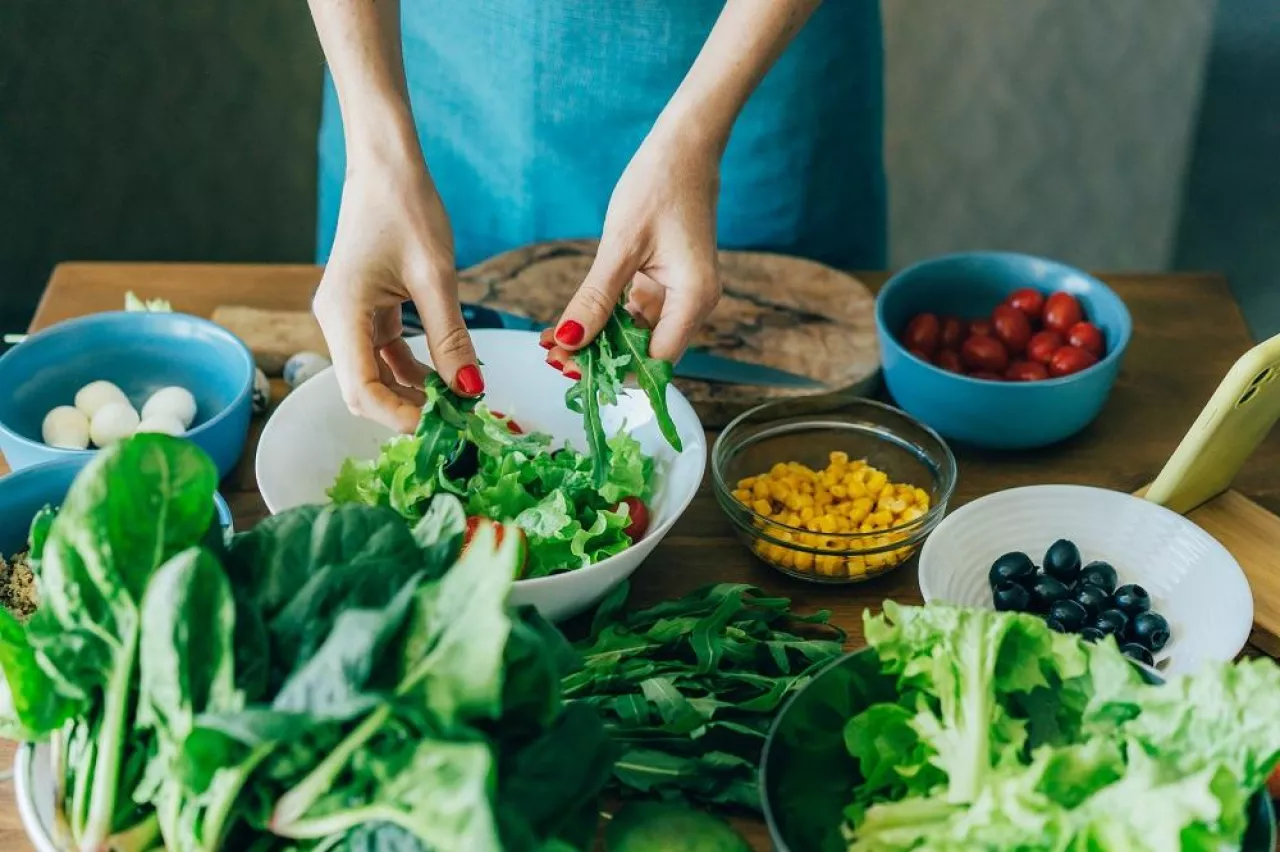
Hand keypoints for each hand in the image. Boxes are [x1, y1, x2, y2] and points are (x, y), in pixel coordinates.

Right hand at [313, 160, 482, 432]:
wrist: (387, 164)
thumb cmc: (407, 208)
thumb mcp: (436, 277)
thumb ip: (450, 337)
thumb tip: (471, 389)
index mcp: (342, 314)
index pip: (360, 389)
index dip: (396, 415)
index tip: (439, 424)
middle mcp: (336, 320)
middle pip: (363, 389)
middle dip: (405, 408)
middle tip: (456, 418)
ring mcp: (348, 315)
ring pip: (375, 374)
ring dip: (412, 390)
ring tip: (459, 398)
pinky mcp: (364, 308)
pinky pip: (384, 352)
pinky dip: (412, 367)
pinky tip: (447, 373)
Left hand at [541, 126, 722, 372]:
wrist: (684, 145)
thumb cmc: (659, 186)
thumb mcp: (620, 246)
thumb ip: (596, 299)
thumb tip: (569, 341)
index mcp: (693, 299)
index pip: (654, 361)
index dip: (613, 371)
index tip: (570, 368)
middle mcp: (694, 304)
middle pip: (646, 353)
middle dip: (601, 358)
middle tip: (553, 356)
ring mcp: (683, 294)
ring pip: (639, 335)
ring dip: (600, 340)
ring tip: (555, 341)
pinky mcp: (670, 282)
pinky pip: (638, 313)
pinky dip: (608, 319)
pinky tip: (576, 320)